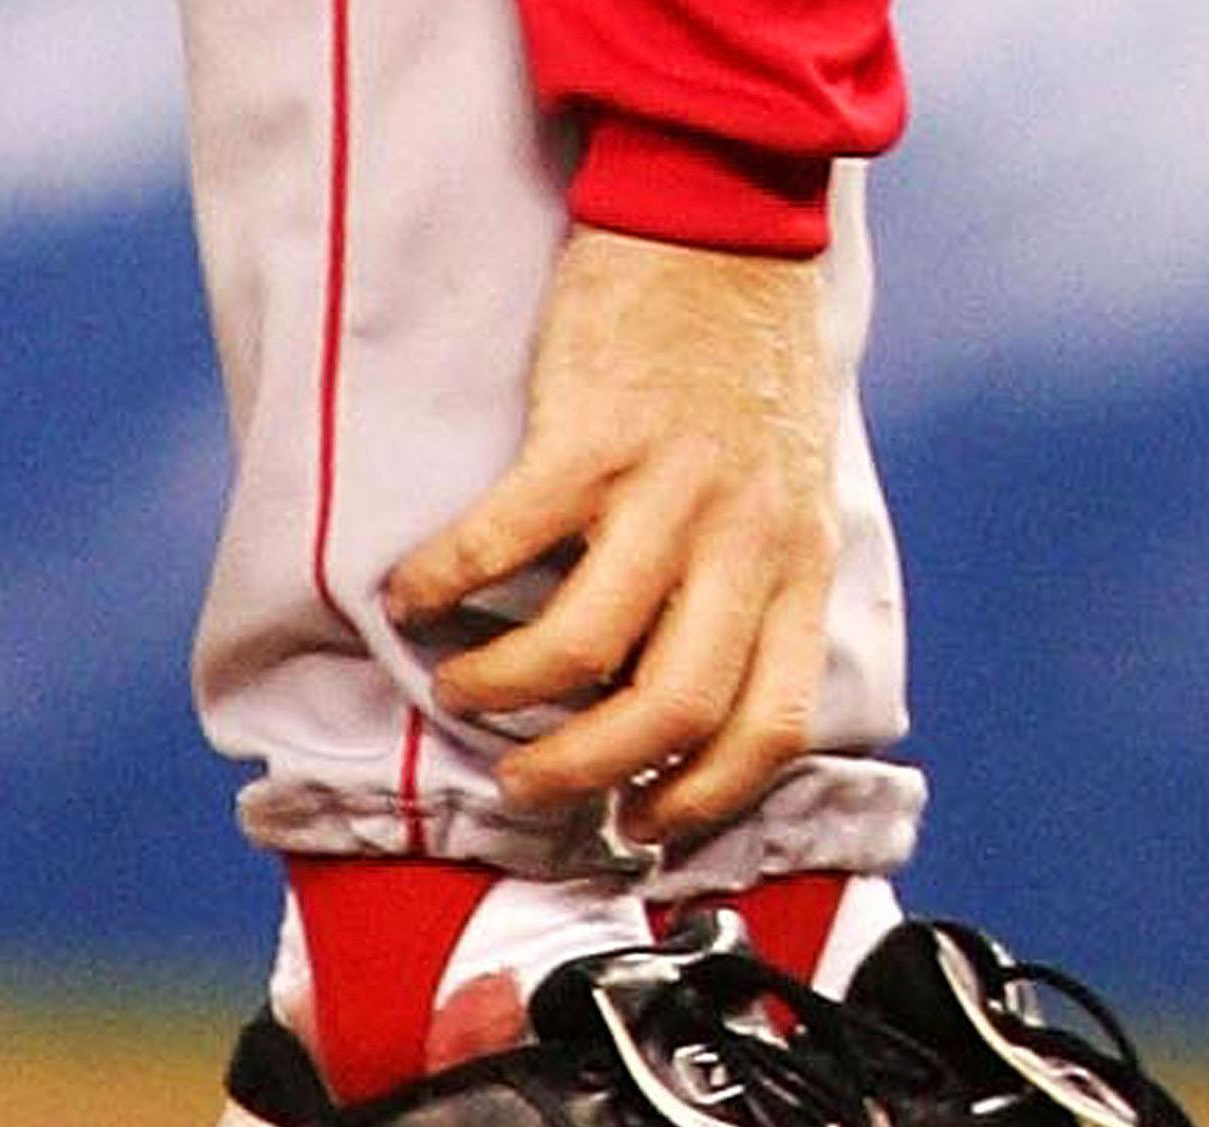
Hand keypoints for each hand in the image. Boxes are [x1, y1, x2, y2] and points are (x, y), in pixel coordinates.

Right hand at [384, 224, 837, 844]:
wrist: (725, 221)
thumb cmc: (744, 372)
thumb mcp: (787, 493)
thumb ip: (753, 590)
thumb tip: (677, 701)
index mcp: (799, 566)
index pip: (772, 725)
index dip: (705, 797)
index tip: (643, 824)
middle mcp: (745, 541)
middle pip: (673, 709)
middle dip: (588, 771)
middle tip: (527, 782)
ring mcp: (669, 489)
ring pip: (585, 645)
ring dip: (506, 689)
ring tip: (460, 688)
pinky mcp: (589, 433)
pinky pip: (503, 541)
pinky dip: (442, 582)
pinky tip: (409, 594)